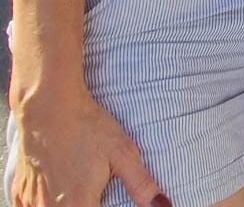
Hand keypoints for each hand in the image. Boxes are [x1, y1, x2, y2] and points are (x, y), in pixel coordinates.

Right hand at [8, 86, 168, 206]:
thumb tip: (163, 206)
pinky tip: (55, 196)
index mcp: (78, 204)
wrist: (49, 107)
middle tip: (94, 195)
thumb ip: (141, 185)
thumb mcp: (123, 153)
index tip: (106, 200)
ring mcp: (31, 202)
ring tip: (76, 194)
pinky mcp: (18, 193)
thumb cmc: (88, 127)